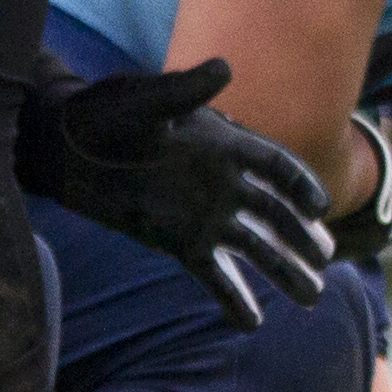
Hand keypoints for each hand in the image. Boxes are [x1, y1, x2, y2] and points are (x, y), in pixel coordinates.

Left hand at [20, 60, 330, 325]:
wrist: (66, 148)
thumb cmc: (106, 114)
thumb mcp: (145, 100)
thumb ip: (184, 91)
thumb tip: (223, 68)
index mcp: (225, 144)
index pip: (276, 166)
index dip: (301, 185)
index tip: (319, 209)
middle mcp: (225, 182)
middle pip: (276, 213)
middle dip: (303, 238)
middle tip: (325, 262)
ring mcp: (206, 216)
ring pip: (256, 248)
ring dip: (283, 271)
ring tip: (312, 297)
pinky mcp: (182, 242)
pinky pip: (215, 274)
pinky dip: (234, 298)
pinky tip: (253, 324)